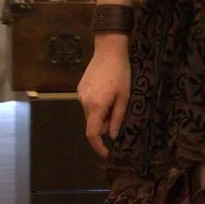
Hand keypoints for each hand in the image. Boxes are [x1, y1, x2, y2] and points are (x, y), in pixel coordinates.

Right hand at [80, 36, 131, 156]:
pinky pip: (88, 104)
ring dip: (101, 115)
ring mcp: (80, 95)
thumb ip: (117, 118)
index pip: (92, 134)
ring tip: (114, 101)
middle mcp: (84, 103)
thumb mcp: (124, 98)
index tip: (107, 153)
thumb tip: (113, 136)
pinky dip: (97, 106)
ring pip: (90, 114)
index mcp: (96, 107)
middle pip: (92, 124)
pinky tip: (106, 93)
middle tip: (118, 117)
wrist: (108, 50)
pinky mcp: (80, 89)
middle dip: (104, 127)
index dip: (99, 147)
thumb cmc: (120, 74)